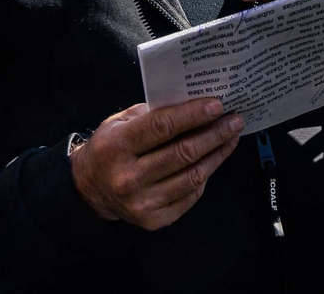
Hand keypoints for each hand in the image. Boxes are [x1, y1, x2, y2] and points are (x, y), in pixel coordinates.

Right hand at [70, 99, 244, 229]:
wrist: (89, 188)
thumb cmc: (109, 148)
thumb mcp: (120, 122)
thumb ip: (153, 113)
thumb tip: (195, 104)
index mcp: (117, 146)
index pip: (162, 127)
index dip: (193, 115)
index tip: (218, 105)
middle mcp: (128, 177)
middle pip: (183, 153)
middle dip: (214, 134)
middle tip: (234, 120)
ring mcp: (142, 202)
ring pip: (192, 176)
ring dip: (217, 154)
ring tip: (231, 137)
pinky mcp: (154, 220)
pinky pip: (190, 195)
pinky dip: (205, 175)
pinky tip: (214, 159)